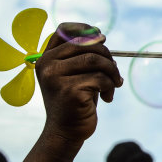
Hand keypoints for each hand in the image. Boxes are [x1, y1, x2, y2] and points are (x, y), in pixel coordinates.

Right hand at [35, 23, 122, 144]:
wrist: (66, 132)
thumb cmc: (76, 100)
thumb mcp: (76, 73)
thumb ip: (83, 55)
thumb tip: (100, 36)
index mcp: (46, 57)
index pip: (63, 29)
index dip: (86, 29)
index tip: (102, 39)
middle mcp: (47, 64)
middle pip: (86, 44)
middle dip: (107, 56)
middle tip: (114, 72)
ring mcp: (55, 77)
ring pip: (95, 60)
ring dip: (112, 72)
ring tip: (115, 84)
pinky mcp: (69, 90)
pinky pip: (100, 79)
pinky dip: (110, 86)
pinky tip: (107, 97)